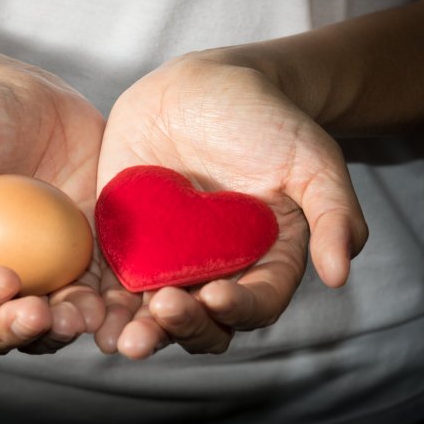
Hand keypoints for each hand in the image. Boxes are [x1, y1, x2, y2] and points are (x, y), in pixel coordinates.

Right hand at [0, 66, 104, 354]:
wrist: (21, 97)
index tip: (2, 279)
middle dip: (18, 331)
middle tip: (41, 312)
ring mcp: (41, 275)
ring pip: (50, 324)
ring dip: (65, 328)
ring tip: (84, 314)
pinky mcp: (86, 260)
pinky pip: (99, 294)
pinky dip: (109, 306)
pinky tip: (118, 301)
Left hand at [94, 53, 367, 357]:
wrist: (205, 86)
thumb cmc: (267, 119)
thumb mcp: (312, 159)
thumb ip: (334, 213)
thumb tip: (341, 274)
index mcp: (264, 261)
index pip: (255, 302)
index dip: (239, 308)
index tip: (217, 296)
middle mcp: (215, 271)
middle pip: (201, 321)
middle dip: (182, 327)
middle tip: (163, 312)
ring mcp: (167, 260)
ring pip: (151, 312)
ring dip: (136, 330)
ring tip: (116, 338)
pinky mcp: (125, 242)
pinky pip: (109, 278)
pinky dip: (97, 299)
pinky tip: (81, 307)